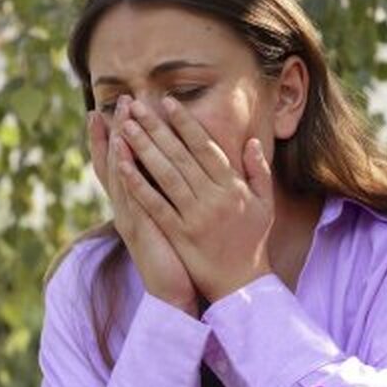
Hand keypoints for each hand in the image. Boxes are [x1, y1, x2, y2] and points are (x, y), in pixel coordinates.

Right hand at [89, 96, 197, 315]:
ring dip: (117, 144)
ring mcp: (129, 215)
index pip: (121, 163)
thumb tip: (174, 168)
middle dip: (114, 131)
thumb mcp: (169, 218)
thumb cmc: (175, 256)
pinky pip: (129, 196)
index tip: (110, 111)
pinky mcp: (138, 227)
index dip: (113, 138)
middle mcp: (127, 205)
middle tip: (116, 102)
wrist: (172, 292)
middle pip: (113, 162)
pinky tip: (121, 154)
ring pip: (118, 174)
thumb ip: (168, 194)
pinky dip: (123, 173)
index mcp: (136, 202)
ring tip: (117, 117)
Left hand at [116, 96, 273, 301]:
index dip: (185, 123)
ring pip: (165, 176)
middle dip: (156, 128)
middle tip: (136, 106)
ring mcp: (195, 216)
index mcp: (231, 187)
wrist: (242, 284)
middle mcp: (213, 198)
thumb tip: (251, 141)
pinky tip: (121, 166)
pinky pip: (155, 205)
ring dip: (143, 149)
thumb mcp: (264, 204)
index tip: (167, 102)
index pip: (205, 148)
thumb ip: (258, 171)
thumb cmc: (252, 240)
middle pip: (180, 156)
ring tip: (125, 127)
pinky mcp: (179, 234)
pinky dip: (137, 184)